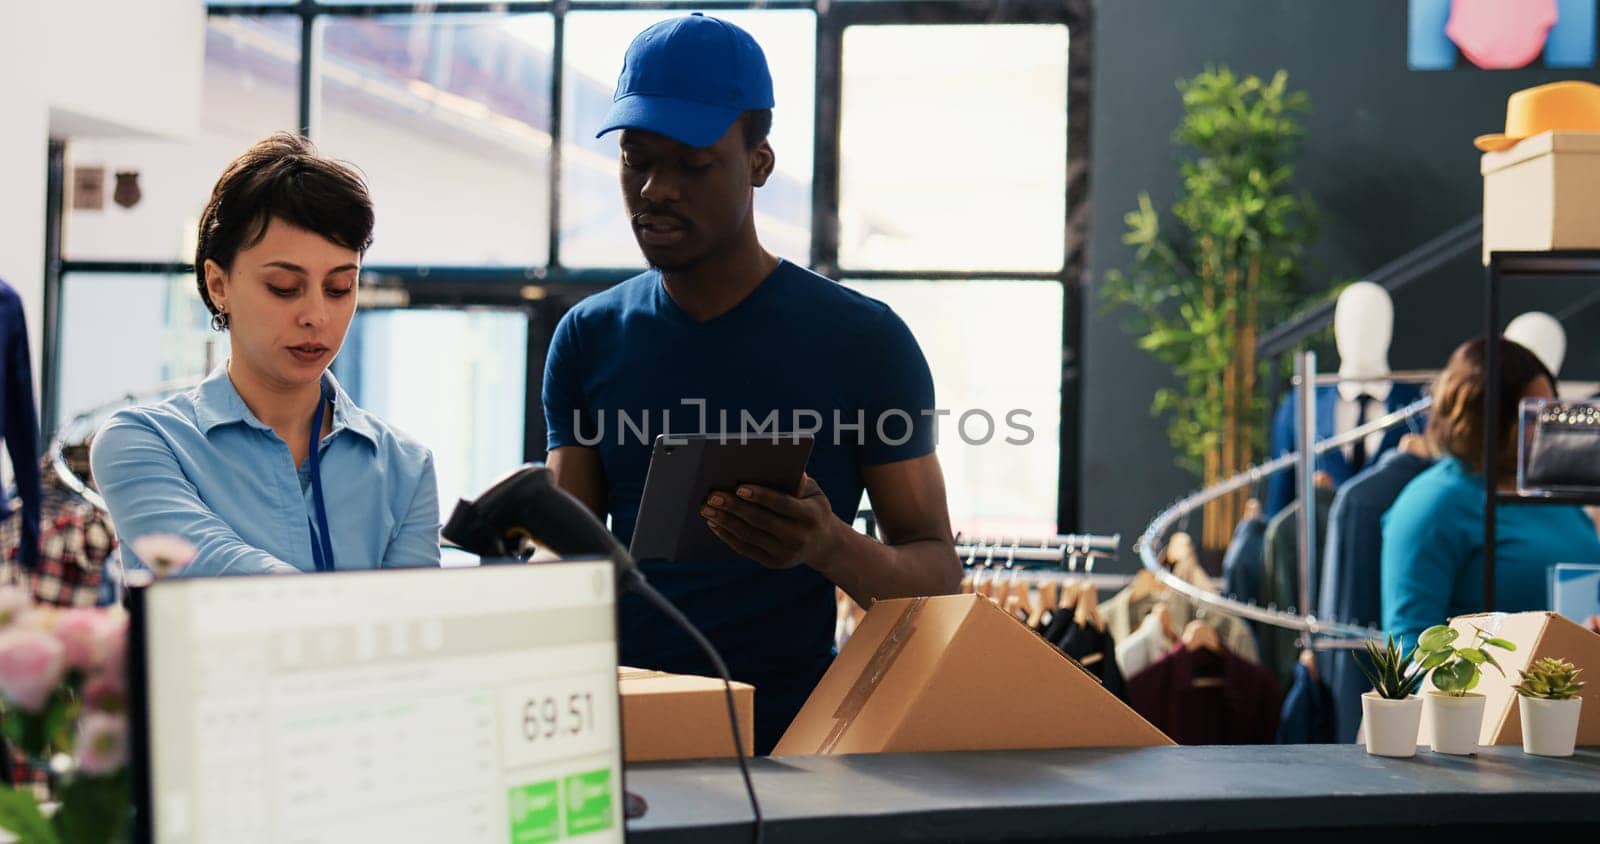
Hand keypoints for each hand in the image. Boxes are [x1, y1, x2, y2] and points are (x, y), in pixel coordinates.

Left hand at [701, 474, 839, 569]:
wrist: (824, 544)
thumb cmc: (813, 507)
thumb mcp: (813, 492)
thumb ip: (798, 481)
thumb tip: (774, 467)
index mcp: (810, 516)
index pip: (782, 505)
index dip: (761, 496)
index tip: (739, 488)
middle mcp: (798, 537)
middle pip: (760, 521)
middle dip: (734, 508)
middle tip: (712, 496)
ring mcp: (785, 554)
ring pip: (749, 536)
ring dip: (725, 522)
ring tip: (707, 509)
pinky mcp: (773, 563)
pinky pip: (745, 549)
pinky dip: (727, 536)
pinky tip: (714, 523)